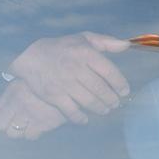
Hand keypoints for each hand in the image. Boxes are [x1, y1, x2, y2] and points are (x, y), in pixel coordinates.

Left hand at [0, 80, 68, 140]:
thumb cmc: (46, 81)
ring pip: (14, 133)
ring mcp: (31, 113)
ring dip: (18, 131)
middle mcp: (19, 103)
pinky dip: (32, 133)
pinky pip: (30, 136)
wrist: (72, 82)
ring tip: (26, 125)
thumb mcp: (25, 81)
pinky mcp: (45, 122)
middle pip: (1, 126)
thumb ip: (9, 94)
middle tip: (14, 124)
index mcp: (12, 92)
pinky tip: (37, 127)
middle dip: (5, 127)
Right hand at [5, 31, 130, 124]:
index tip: (125, 91)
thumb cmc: (64, 48)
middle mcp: (75, 68)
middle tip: (116, 103)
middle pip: (100, 89)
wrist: (32, 58)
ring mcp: (64, 83)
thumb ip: (106, 42)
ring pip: (88, 101)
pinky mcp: (53, 95)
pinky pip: (71, 110)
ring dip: (100, 108)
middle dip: (111, 99)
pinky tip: (86, 119)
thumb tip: (127, 45)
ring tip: (105, 110)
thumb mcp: (84, 39)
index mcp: (86, 53)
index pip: (109, 71)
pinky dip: (80, 118)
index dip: (120, 83)